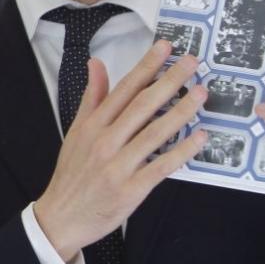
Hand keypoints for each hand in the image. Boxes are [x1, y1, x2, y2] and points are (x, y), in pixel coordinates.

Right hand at [34, 41, 206, 261]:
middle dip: (170, 82)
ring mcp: (119, 165)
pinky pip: (162, 166)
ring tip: (201, 94)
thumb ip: (91, 98)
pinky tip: (200, 138)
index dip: (146, 67)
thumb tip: (96, 64)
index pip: (123, 89)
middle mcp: (105, 141)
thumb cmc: (73, 172)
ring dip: (181, 112)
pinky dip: (182, 151)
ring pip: (155, 133)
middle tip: (193, 64)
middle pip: (142, 106)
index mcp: (92, 125)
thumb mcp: (76, 131)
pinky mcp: (132, 188)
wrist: (63, 214)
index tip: (165, 48)